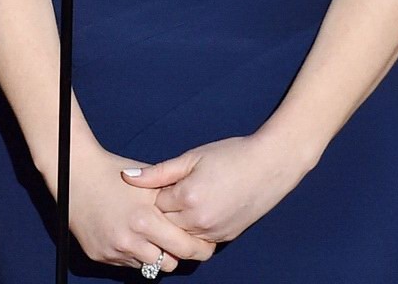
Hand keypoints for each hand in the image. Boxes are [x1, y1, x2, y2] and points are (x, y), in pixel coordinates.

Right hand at [62, 143, 215, 271]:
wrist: (74, 173)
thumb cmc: (114, 173)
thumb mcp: (149, 183)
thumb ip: (174, 201)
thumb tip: (199, 217)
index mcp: (145, 219)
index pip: (186, 248)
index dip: (199, 247)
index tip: (203, 242)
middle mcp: (130, 240)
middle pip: (171, 263)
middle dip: (178, 254)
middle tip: (180, 242)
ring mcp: (114, 250)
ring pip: (149, 266)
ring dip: (154, 254)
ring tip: (152, 235)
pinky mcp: (100, 256)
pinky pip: (128, 263)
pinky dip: (133, 252)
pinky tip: (130, 233)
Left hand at [124, 130, 317, 244]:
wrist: (270, 166)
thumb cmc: (231, 155)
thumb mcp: (192, 157)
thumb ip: (158, 172)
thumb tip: (127, 177)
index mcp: (188, 197)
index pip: (154, 205)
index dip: (156, 192)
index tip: (164, 182)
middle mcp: (199, 220)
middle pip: (164, 225)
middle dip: (164, 211)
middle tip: (174, 191)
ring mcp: (213, 232)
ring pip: (180, 237)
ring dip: (178, 223)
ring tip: (188, 200)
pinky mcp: (225, 238)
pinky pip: (199, 241)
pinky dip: (194, 230)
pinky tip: (201, 210)